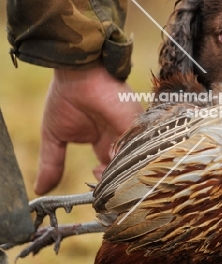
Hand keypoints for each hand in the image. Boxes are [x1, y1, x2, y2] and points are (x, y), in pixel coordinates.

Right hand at [35, 67, 142, 194]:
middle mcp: (118, 137)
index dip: (103, 177)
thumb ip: (51, 163)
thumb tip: (41, 189)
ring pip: (132, 159)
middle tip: (99, 172)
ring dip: (119, 167)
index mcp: (103, 141)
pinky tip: (114, 153)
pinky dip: (127, 155)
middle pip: (123, 166)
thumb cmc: (65, 98)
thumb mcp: (55, 136)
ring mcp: (128, 130)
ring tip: (105, 162)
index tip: (93, 176)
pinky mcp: (135, 122)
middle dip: (113, 176)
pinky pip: (138, 146)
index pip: (109, 168)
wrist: (77, 74)